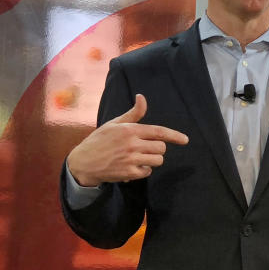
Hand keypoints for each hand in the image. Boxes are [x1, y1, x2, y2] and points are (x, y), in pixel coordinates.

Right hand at [66, 94, 188, 185]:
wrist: (83, 162)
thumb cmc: (100, 140)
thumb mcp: (115, 124)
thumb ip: (133, 113)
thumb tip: (142, 97)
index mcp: (130, 130)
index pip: (159, 132)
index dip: (175, 136)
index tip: (185, 140)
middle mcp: (132, 144)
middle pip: (161, 148)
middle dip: (157, 148)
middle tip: (144, 148)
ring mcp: (131, 159)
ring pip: (158, 160)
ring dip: (152, 159)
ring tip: (139, 157)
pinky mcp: (129, 173)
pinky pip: (148, 171)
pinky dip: (144, 170)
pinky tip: (132, 166)